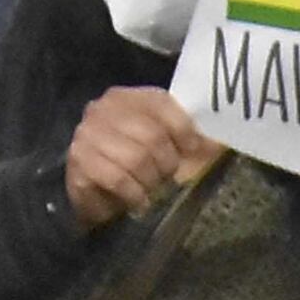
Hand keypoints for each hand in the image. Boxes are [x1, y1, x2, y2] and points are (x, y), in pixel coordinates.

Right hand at [65, 85, 219, 226]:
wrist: (90, 188)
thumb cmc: (133, 166)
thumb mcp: (164, 147)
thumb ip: (190, 140)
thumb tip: (219, 142)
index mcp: (128, 98)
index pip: (162, 104)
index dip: (183, 129)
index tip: (192, 150)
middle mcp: (104, 109)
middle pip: (152, 135)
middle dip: (167, 163)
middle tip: (167, 178)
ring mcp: (87, 134)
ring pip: (135, 159)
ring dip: (150, 182)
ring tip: (150, 190)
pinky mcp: (79, 162)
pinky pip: (117, 179)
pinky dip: (134, 194)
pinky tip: (137, 200)